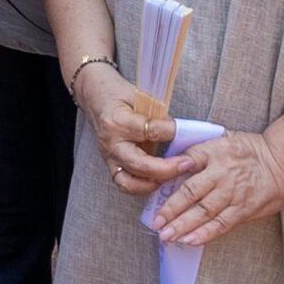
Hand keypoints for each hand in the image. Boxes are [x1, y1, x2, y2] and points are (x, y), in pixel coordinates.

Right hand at [76, 63, 190, 195]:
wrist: (96, 99)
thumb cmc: (119, 96)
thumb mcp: (140, 96)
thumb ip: (158, 115)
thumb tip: (180, 131)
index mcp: (118, 121)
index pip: (149, 131)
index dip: (171, 132)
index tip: (186, 132)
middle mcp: (112, 144)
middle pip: (140, 164)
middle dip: (167, 168)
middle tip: (187, 164)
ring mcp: (109, 158)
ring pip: (130, 182)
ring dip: (154, 183)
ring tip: (174, 176)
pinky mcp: (111, 166)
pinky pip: (126, 185)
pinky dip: (144, 187)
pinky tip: (160, 181)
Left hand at [152, 130, 283, 246]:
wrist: (282, 164)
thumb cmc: (248, 151)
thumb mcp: (224, 139)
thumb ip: (199, 151)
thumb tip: (171, 162)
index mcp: (215, 151)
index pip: (188, 161)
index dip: (168, 174)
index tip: (151, 186)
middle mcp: (223, 173)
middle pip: (192, 192)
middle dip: (171, 209)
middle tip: (155, 223)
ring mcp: (233, 193)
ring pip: (204, 212)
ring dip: (183, 226)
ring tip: (167, 236)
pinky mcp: (243, 209)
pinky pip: (221, 224)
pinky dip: (205, 234)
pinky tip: (189, 240)